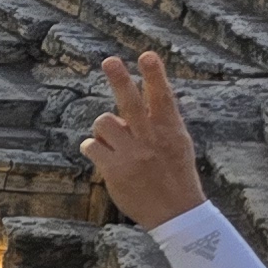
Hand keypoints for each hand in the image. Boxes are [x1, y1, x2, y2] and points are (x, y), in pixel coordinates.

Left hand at [82, 52, 209, 230]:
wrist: (177, 212)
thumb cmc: (175, 173)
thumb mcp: (177, 144)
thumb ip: (156, 124)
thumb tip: (127, 110)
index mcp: (170, 129)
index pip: (162, 97)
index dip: (155, 75)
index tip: (147, 55)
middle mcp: (151, 138)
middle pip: (131, 103)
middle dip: (120, 79)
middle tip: (109, 60)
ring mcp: (132, 154)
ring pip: (103, 121)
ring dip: (104, 128)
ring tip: (115, 142)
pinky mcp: (114, 169)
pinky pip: (91, 145)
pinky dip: (94, 148)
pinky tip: (105, 158)